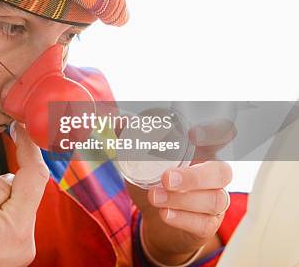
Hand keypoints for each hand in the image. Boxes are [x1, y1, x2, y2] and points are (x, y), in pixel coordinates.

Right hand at [0, 122, 49, 266]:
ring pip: (19, 204)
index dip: (30, 148)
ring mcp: (21, 248)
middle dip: (12, 172)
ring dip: (1, 194)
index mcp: (16, 227)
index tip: (21, 128)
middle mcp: (26, 240)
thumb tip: (10, 178)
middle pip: (28, 191)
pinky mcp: (13, 252)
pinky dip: (1, 206)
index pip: (35, 177)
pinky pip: (12, 218)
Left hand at [127, 119, 235, 264]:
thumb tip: (121, 120)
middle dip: (195, 176)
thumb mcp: (141, 159)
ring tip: (154, 196)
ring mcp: (215, 201)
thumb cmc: (154, 180)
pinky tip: (165, 214)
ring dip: (181, 200)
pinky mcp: (208, 225)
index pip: (223, 136)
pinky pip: (205, 224)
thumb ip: (132, 138)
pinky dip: (183, 219)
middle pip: (222, 172)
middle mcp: (214, 176)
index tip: (193, 134)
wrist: (156, 218)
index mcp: (202, 152)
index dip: (217, 133)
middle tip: (166, 178)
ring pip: (214, 200)